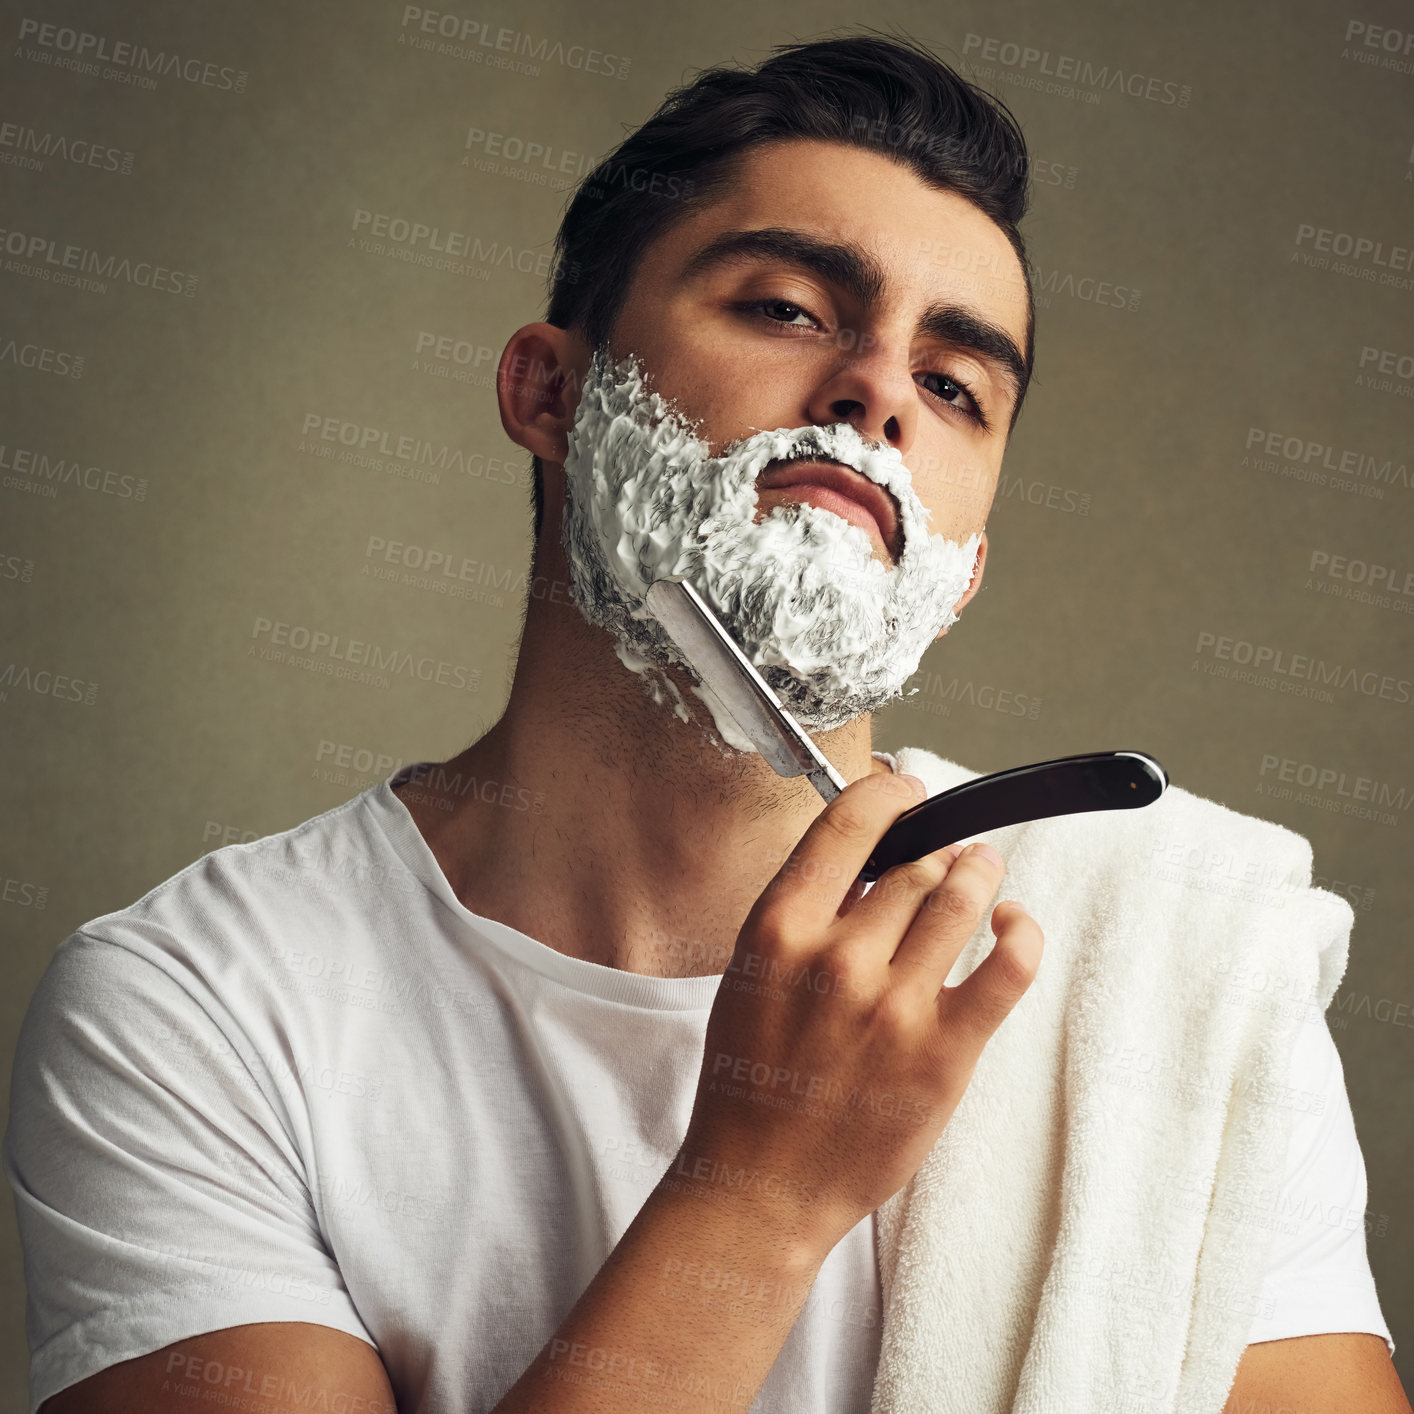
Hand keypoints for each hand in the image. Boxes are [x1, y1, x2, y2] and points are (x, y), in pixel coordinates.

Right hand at [667, 770, 1043, 1259]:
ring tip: (983, 869)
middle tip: (946, 852)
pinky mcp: (944, 1052)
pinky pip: (1009, 966)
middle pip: (916, 863)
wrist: (762, 1184)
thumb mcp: (750, 977)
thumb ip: (805, 917)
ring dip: (980, 871)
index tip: (906, 789)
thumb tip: (871, 863)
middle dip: (938, 847)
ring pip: (962, 896)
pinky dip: (1022, 931)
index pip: (847, 825)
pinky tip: (1014, 922)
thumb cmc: (752, 1082)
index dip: (889, 793)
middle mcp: (836, 959)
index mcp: (778, 931)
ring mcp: (893, 1005)